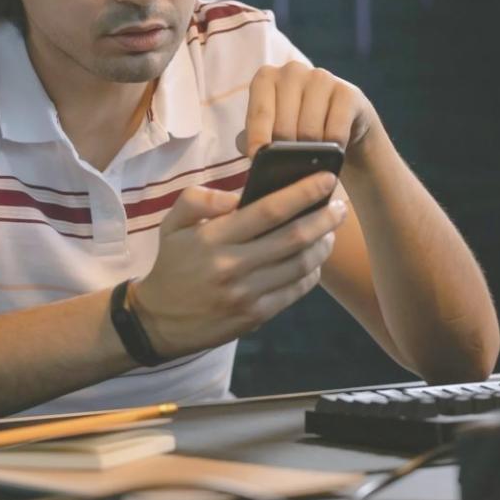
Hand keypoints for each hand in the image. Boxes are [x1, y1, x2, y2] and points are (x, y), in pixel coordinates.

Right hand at [129, 171, 346, 357]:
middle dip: (324, 218)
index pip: (268, 210)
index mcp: (213, 239)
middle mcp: (233, 267)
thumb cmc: (172, 265)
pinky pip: (294, 291)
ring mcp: (246, 295)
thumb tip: (236, 195)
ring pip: (300, 265)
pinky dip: (311, 273)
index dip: (302, 193)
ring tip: (330, 230)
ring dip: (322, 245)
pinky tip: (314, 259)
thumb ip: (199, 200)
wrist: (159, 320)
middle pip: (293, 238)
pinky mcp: (255, 316)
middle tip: (340, 206)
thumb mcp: (171, 224)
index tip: (325, 179)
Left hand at [236, 62, 381, 160]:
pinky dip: (332, 148)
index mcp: (267, 77)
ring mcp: (322, 78)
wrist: (344, 122)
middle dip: (285, 151)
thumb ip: (256, 138)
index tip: (258, 159)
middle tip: (290, 165)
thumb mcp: (272, 128)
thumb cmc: (298, 126)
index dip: (258, 138)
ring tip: (311, 159)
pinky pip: (336, 131)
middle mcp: (293, 71)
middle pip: (284, 125)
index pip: (259, 112)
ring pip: (309, 130)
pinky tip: (332, 153)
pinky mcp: (348, 92)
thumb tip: (252, 156)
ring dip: (310, 152)